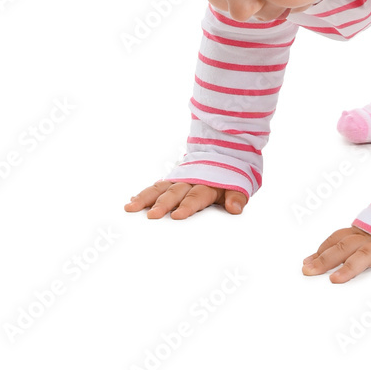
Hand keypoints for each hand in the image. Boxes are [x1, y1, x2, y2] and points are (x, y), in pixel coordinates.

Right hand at [124, 180, 247, 218]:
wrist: (223, 153)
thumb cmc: (229, 177)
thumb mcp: (239, 186)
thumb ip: (236, 197)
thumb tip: (235, 208)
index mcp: (207, 184)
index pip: (196, 196)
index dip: (188, 205)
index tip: (177, 216)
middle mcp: (189, 181)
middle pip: (174, 193)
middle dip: (163, 204)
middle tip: (152, 216)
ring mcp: (177, 180)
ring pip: (159, 188)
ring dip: (145, 198)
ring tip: (131, 207)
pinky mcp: (170, 181)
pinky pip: (155, 187)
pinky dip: (143, 194)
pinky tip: (132, 202)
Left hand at [302, 226, 370, 284]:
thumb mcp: (367, 235)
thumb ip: (344, 244)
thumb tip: (311, 260)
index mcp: (361, 233)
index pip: (337, 240)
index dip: (321, 251)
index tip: (305, 264)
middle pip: (345, 247)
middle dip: (326, 259)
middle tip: (309, 271)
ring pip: (367, 254)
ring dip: (351, 266)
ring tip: (337, 279)